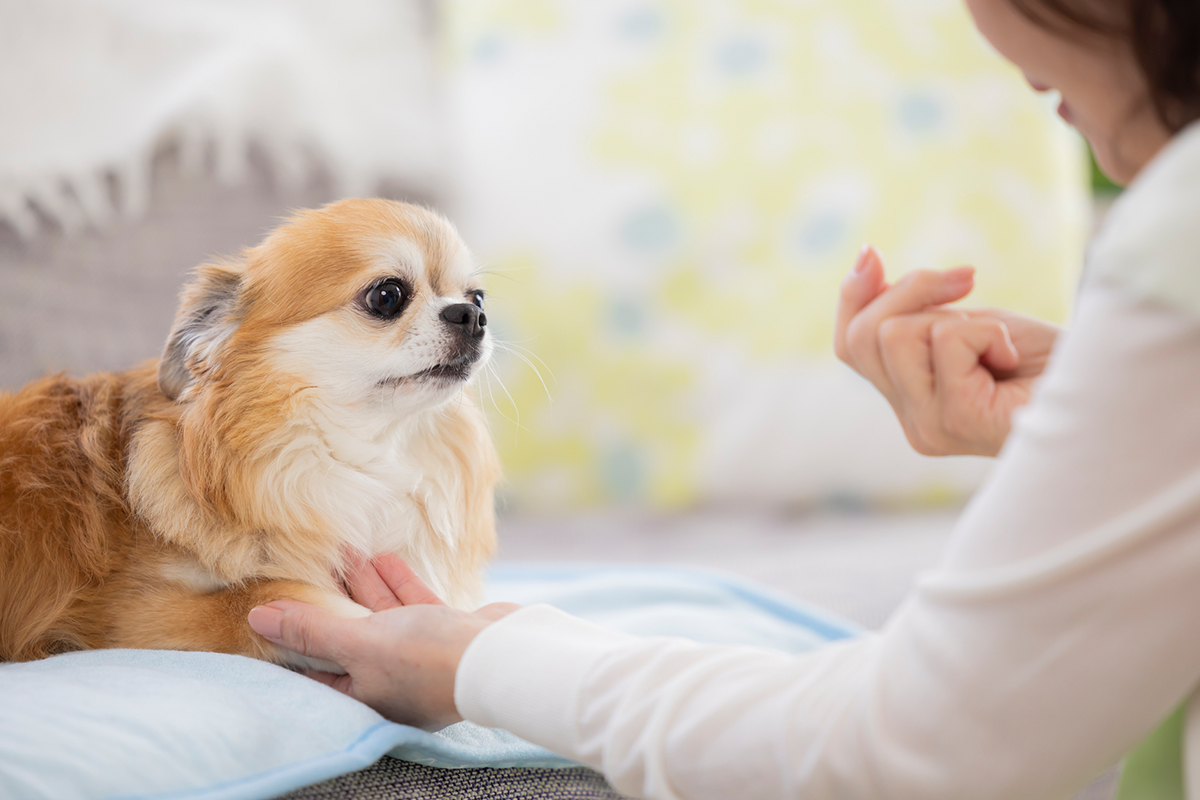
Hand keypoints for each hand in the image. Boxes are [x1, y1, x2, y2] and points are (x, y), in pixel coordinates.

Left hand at [248, 554, 519, 729]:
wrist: (501, 656)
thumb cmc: (428, 660)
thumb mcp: (361, 643)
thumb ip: (312, 630)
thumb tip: (257, 619)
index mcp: (366, 694)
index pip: (319, 670)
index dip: (297, 641)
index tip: (277, 610)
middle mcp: (392, 678)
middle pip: (350, 636)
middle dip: (331, 601)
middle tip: (308, 566)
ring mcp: (422, 654)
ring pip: (383, 615)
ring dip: (364, 584)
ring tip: (343, 551)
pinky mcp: (447, 630)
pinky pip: (414, 604)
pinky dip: (398, 582)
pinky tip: (384, 556)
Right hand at [834, 246, 1060, 456]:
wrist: (1113, 395)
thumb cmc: (1051, 363)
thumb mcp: (972, 322)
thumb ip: (919, 310)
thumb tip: (864, 257)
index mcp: (912, 404)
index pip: (850, 346)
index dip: (853, 295)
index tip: (874, 255)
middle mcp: (914, 422)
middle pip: (864, 335)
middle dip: (912, 290)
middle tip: (967, 282)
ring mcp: (930, 426)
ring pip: (895, 334)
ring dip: (955, 317)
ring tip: (998, 340)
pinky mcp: (956, 419)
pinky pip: (946, 340)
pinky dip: (988, 332)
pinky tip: (1012, 358)